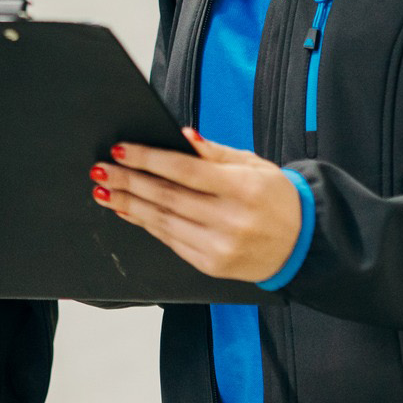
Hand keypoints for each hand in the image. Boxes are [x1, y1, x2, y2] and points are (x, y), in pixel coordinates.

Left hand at [92, 129, 302, 282]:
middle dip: (128, 181)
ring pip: (163, 221)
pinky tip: (128, 212)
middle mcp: (230, 220)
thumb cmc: (276, 199)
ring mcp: (219, 246)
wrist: (301, 245)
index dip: (149, 159)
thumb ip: (216, 153)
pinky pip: (171, 241)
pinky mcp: (211, 265)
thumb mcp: (255, 166)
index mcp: (242, 189)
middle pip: (167, 197)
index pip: (185, 171)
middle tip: (101, 169)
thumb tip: (183, 136)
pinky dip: (146, 224)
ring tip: (103, 191)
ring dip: (128, 205)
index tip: (121, 150)